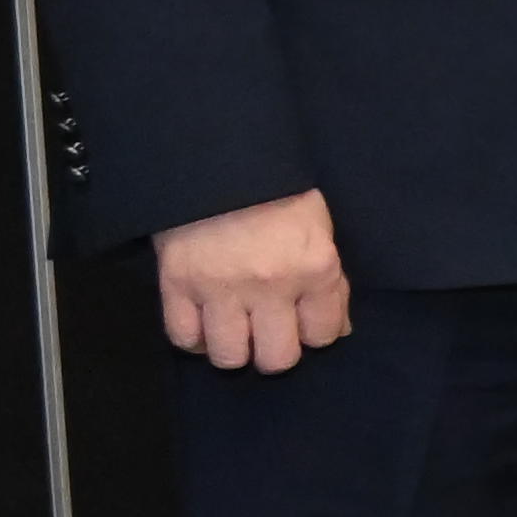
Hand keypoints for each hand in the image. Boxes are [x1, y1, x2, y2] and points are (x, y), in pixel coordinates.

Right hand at [154, 186, 349, 373]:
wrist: (219, 158)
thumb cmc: (278, 192)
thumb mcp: (320, 230)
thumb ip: (330, 282)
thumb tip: (338, 329)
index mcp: (315, 268)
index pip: (323, 335)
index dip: (313, 332)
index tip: (302, 320)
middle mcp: (271, 286)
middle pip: (276, 359)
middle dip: (274, 351)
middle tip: (267, 332)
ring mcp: (221, 288)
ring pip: (229, 357)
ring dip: (233, 349)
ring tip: (234, 329)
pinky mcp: (178, 284)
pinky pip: (183, 337)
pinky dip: (193, 338)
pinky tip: (204, 323)